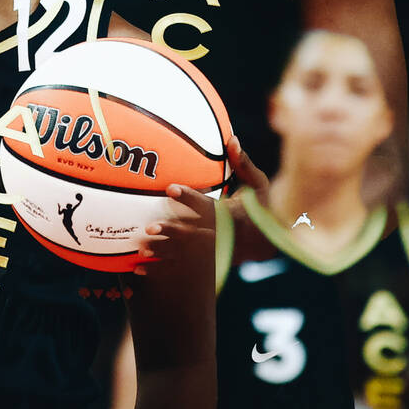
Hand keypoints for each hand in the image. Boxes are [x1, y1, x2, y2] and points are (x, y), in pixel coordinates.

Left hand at [132, 135, 266, 273]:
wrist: (269, 242)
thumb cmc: (263, 207)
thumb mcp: (259, 184)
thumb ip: (243, 164)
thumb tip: (232, 138)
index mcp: (233, 217)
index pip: (209, 207)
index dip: (190, 198)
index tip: (170, 189)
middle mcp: (223, 237)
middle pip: (195, 236)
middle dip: (173, 232)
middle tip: (150, 227)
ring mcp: (214, 253)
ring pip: (186, 255)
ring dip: (164, 252)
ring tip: (142, 248)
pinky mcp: (207, 263)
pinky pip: (182, 270)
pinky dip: (161, 270)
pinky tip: (139, 270)